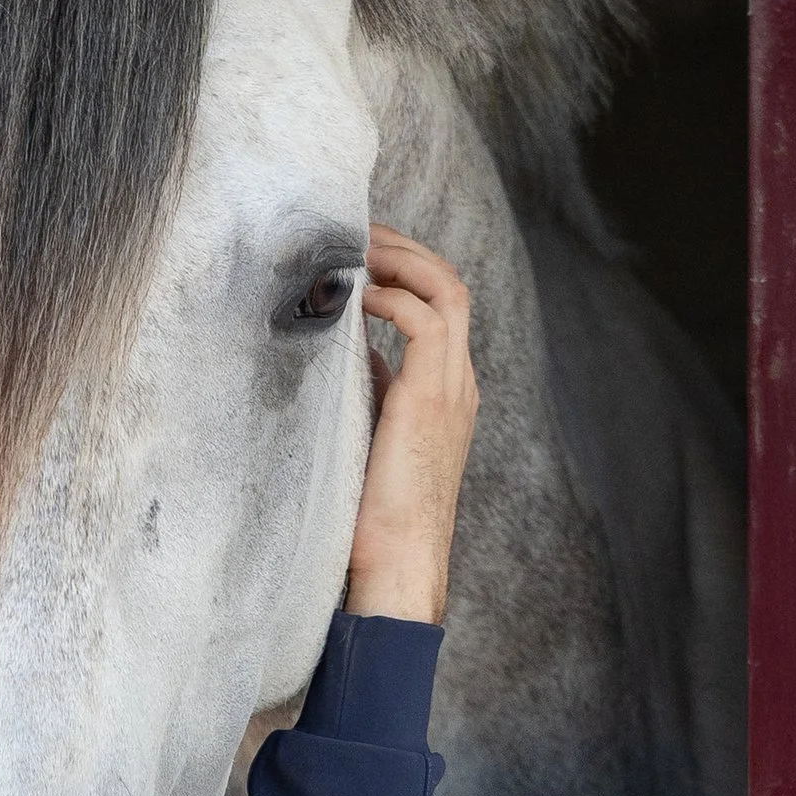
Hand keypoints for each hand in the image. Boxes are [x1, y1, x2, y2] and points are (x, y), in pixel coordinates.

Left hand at [348, 225, 478, 622]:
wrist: (397, 565)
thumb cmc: (372, 516)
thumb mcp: (365, 439)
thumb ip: (365, 394)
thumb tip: (339, 355)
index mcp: (444, 390)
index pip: (437, 305)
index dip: (402, 270)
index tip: (357, 254)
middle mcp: (457, 381)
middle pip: (449, 282)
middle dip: (403, 247)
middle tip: (354, 230)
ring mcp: (451, 387)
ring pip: (446, 288)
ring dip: (400, 258)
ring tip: (356, 245)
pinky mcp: (433, 398)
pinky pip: (427, 319)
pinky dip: (392, 296)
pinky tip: (354, 295)